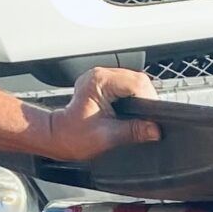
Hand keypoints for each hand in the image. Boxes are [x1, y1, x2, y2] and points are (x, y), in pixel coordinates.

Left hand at [33, 64, 159, 160]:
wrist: (57, 136)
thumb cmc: (73, 136)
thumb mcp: (107, 137)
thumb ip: (133, 131)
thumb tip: (155, 130)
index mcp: (100, 82)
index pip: (137, 83)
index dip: (150, 100)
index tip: (154, 118)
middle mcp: (100, 75)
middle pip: (138, 80)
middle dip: (148, 99)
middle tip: (150, 119)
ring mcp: (101, 78)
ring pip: (134, 81)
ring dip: (142, 97)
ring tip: (143, 116)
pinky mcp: (103, 85)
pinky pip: (126, 86)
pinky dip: (134, 98)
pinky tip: (134, 110)